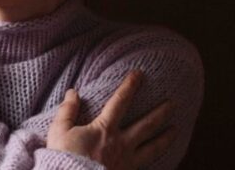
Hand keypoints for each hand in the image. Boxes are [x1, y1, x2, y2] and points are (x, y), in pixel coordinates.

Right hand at [46, 70, 175, 169]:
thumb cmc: (64, 159)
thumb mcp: (59, 131)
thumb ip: (67, 111)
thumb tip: (73, 92)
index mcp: (105, 129)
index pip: (120, 102)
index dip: (130, 86)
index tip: (139, 74)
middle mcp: (121, 144)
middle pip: (146, 125)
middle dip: (160, 112)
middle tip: (173, 103)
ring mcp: (127, 162)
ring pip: (152, 148)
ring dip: (165, 138)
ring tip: (175, 130)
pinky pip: (147, 165)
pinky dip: (157, 159)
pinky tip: (161, 158)